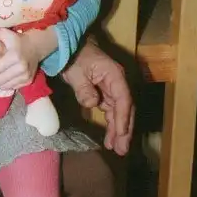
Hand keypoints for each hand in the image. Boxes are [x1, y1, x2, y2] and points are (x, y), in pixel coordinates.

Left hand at [0, 28, 41, 91]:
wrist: (36, 46)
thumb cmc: (17, 39)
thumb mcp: (4, 33)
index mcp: (14, 56)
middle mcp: (21, 68)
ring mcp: (25, 76)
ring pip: (4, 86)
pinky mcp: (28, 81)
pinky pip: (12, 87)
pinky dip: (6, 84)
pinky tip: (4, 76)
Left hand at [61, 40, 134, 155]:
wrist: (70, 47)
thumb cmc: (74, 57)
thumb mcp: (76, 72)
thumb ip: (84, 88)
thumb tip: (93, 104)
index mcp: (115, 75)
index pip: (123, 99)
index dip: (123, 117)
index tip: (121, 133)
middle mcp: (118, 83)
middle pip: (126, 108)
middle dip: (125, 130)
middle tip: (122, 149)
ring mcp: (113, 88)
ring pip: (120, 112)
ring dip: (119, 130)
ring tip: (117, 149)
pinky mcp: (106, 93)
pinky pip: (112, 111)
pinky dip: (112, 124)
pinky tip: (110, 138)